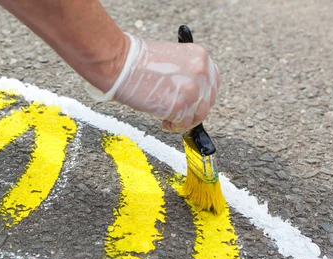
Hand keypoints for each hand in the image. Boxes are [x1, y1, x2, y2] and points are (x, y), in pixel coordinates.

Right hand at [87, 34, 219, 131]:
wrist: (119, 63)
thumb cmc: (135, 61)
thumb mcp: (171, 58)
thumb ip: (185, 73)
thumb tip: (188, 92)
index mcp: (199, 56)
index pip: (213, 81)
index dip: (203, 95)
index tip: (192, 102)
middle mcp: (201, 72)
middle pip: (208, 101)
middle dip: (193, 110)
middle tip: (178, 113)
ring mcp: (192, 90)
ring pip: (198, 116)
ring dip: (184, 120)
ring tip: (168, 118)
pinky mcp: (179, 106)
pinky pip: (184, 125)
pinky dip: (174, 127)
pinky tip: (162, 121)